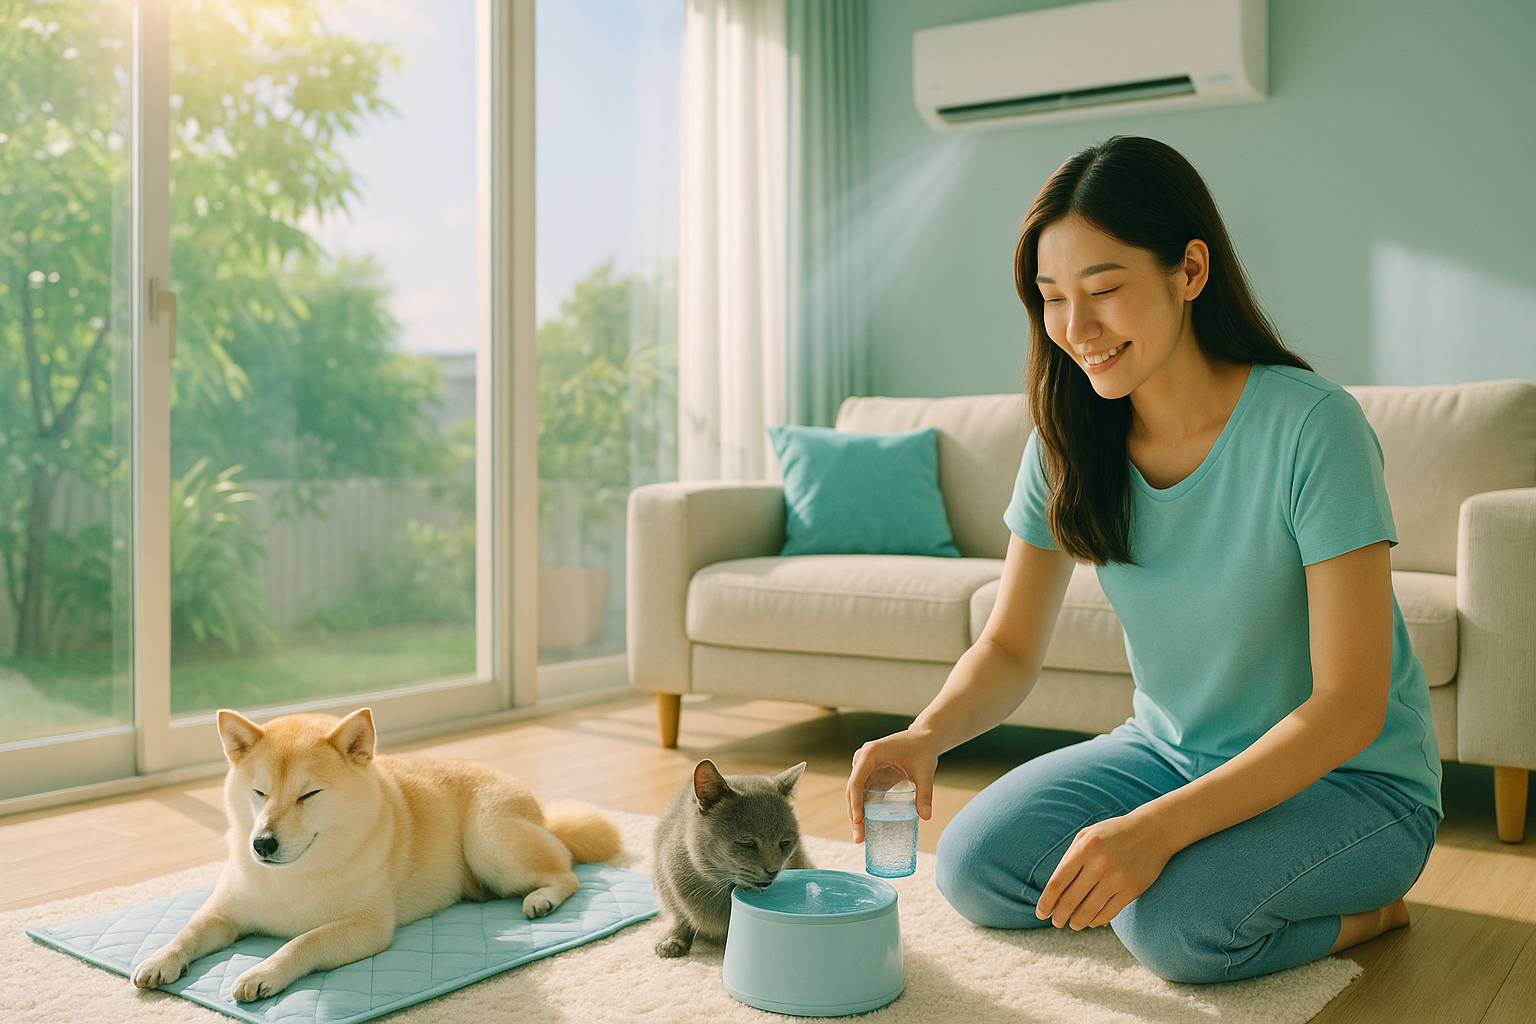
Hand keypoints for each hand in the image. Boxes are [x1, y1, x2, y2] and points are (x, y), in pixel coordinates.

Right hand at [846, 729, 938, 843]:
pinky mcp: (871, 774)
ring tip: (861, 838)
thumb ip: (925, 793)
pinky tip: (866, 827)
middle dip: (854, 815)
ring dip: (856, 815)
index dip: (855, 802)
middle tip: (859, 838)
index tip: (858, 821)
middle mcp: (863, 759)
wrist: (923, 738)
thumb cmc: (923, 750)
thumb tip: (926, 817)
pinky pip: (863, 794)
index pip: (856, 780)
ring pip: (855, 794)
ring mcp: (865, 767)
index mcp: (871, 753)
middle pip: (852, 790)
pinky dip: (863, 810)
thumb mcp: (925, 771)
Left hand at [1036, 809, 1173, 929]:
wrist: (1153, 831)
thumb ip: (1069, 859)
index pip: (1057, 883)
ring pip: (1089, 911)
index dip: (1046, 902)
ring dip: (1077, 922)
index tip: (1040, 913)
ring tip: (1072, 924)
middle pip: (1070, 900)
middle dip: (1059, 916)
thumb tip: (1054, 892)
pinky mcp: (1132, 890)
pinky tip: (1090, 921)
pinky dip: (1096, 921)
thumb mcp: (1087, 836)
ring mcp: (1117, 878)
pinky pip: (1108, 913)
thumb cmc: (1112, 834)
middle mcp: (1099, 864)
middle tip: (1056, 923)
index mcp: (1084, 848)